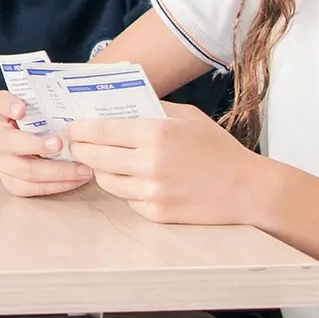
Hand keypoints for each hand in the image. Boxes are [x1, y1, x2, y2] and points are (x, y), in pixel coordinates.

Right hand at [0, 91, 93, 197]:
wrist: (35, 143)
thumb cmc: (44, 123)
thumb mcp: (45, 109)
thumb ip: (53, 105)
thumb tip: (78, 105)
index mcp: (2, 112)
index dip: (9, 105)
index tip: (22, 109)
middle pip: (9, 142)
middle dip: (36, 145)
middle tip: (60, 144)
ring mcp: (0, 161)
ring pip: (24, 170)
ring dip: (56, 171)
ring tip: (81, 169)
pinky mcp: (9, 181)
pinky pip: (30, 189)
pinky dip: (56, 185)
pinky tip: (76, 180)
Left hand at [65, 102, 270, 224]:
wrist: (248, 189)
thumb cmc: (218, 148)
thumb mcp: (187, 117)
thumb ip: (151, 108)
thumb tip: (117, 104)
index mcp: (155, 133)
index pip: (100, 130)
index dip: (79, 129)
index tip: (70, 127)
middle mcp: (149, 164)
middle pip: (95, 157)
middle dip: (81, 149)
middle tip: (76, 144)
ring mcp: (152, 192)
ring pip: (106, 181)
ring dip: (101, 170)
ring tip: (104, 161)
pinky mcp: (157, 214)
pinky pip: (127, 200)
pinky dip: (126, 189)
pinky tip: (135, 179)